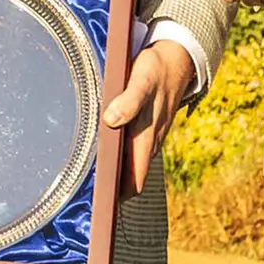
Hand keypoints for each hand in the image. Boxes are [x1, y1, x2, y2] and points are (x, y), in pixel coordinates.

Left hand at [103, 38, 200, 196]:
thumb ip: (128, 100)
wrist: (179, 57)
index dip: (118, 196)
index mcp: (146, 136)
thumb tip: (111, 119)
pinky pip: (133, 150)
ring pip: (132, 165)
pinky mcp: (148, 127)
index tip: (98, 207)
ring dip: (115, 175)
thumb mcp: (141, 79)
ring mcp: (150, 135)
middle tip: (84, 202)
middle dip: (112, 191)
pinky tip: (102, 156)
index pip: (134, 180)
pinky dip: (119, 158)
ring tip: (88, 184)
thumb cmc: (156, 68)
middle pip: (132, 178)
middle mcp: (149, 141)